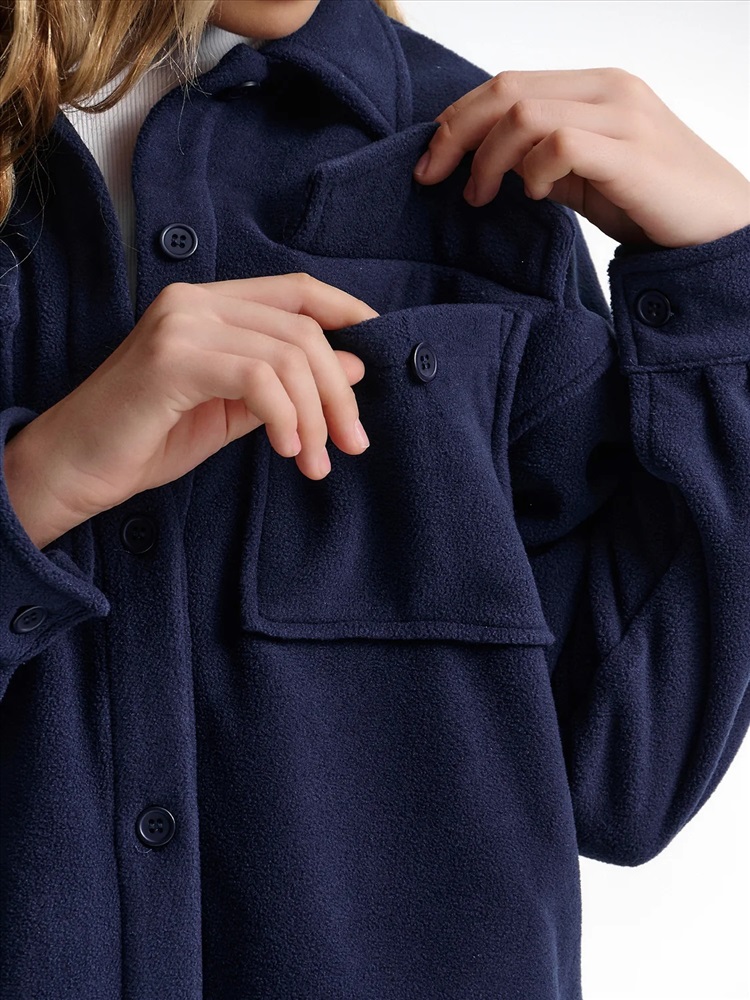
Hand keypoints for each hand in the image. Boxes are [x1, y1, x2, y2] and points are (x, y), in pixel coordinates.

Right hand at [5, 274, 376, 547]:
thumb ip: (287, 385)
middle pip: (304, 328)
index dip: (350, 314)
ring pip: (288, 354)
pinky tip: (287, 451)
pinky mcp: (172, 359)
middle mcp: (196, 301)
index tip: (382, 354)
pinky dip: (286, 418)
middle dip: (340, 392)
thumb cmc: (147, 439)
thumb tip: (354, 366)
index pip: (298, 291)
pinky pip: (258, 378)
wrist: (74, 468)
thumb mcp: (232, 411)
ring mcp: (181, 325)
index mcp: (210, 304)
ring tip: (315, 461)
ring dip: (316, 415)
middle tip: (353, 443)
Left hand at [413, 68, 749, 248]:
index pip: (508, 84)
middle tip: (431, 177)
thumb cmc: (653, 204)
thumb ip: (542, 162)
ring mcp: (622, 116)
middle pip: (506, 89)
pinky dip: (532, 172)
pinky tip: (534, 197)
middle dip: (455, 134)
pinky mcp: (631, 152)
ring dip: (486, 159)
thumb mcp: (586, 178)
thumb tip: (488, 166)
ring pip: (524, 113)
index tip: (431, 161)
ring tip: (481, 197)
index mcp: (594, 88)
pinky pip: (560, 144)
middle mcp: (608, 89)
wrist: (721, 228)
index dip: (458, 119)